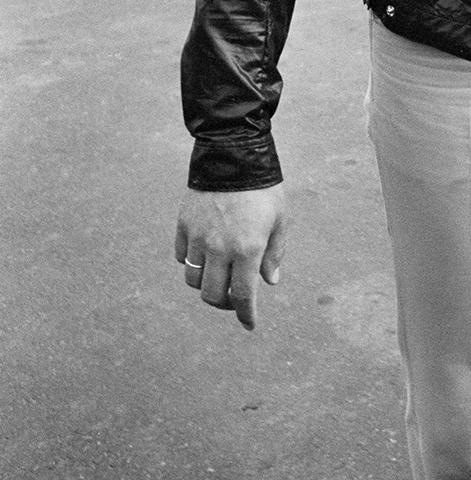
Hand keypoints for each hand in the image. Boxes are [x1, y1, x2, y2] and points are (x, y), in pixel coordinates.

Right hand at [175, 185, 285, 330]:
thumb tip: (270, 281)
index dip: (245, 314)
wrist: (234, 155)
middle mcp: (219, 249)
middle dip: (223, 304)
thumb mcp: (280, 220)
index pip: (242, 296)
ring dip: (205, 284)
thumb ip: (274, 253)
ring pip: (193, 279)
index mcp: (247, 250)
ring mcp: (198, 238)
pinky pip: (181, 257)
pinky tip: (203, 256)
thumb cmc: (263, 189)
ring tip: (218, 277)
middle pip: (212, 295)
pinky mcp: (183, 226)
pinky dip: (190, 263)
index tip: (249, 324)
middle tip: (233, 299)